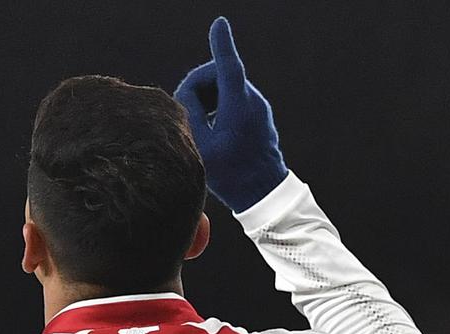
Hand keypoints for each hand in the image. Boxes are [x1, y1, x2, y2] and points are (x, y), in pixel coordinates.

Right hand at [174, 17, 287, 212]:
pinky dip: (216, 107)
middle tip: (186, 112)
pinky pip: (232, 100)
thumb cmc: (230, 173)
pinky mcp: (258, 116)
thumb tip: (186, 93)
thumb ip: (188, 111)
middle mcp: (252, 100)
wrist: (263, 193)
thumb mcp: (199, 144)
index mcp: (238, 105)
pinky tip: (211, 132)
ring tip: (199, 126)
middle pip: (218, 75)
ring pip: (224, 87)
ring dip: (206, 98)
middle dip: (198, 86)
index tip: (219, 24)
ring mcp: (257, 107)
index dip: (221, 44)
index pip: (228, 65)